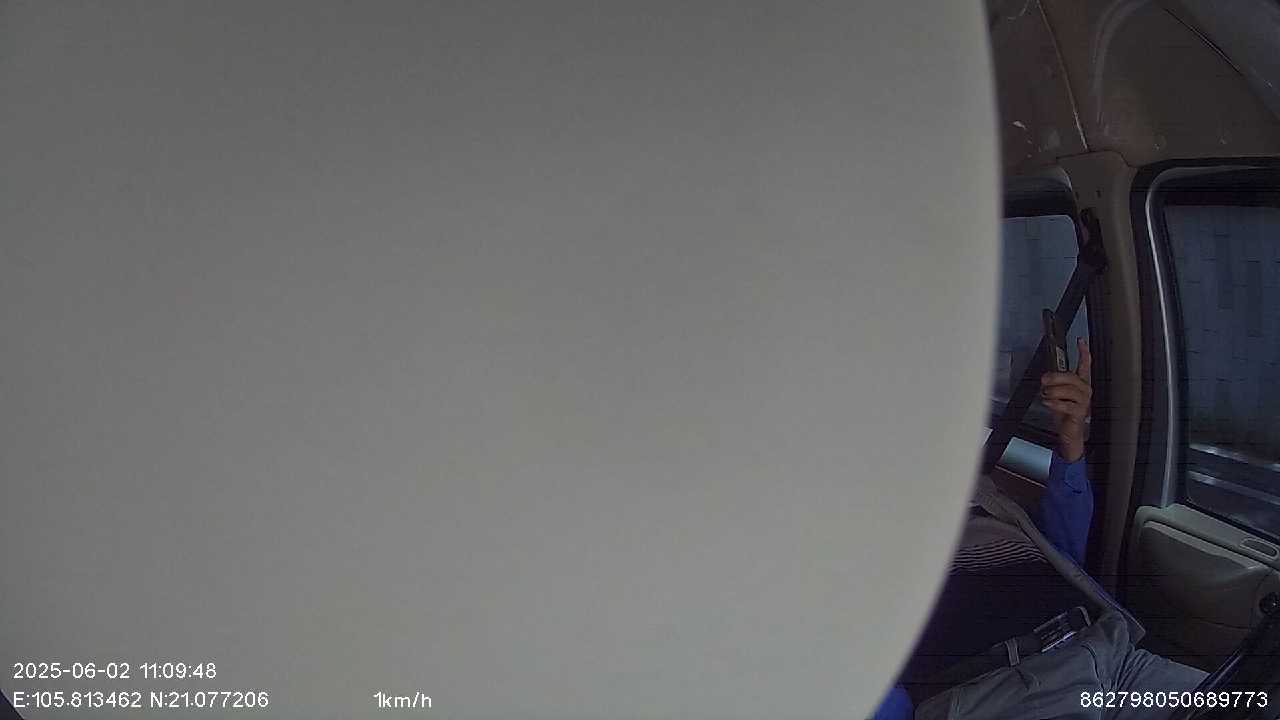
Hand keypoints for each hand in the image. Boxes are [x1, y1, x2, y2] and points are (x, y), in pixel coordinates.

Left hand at [1040, 337, 1091, 462]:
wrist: (1069, 433)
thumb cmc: (1064, 413)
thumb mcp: (1057, 394)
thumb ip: (1055, 383)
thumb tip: (1046, 376)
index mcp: (1080, 384)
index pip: (1085, 365)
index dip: (1084, 352)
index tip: (1081, 340)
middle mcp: (1084, 391)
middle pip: (1072, 377)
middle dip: (1056, 377)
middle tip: (1044, 380)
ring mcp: (1084, 402)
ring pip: (1069, 390)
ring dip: (1053, 392)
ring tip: (1046, 396)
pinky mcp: (1079, 412)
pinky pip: (1066, 404)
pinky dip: (1054, 403)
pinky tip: (1048, 403)